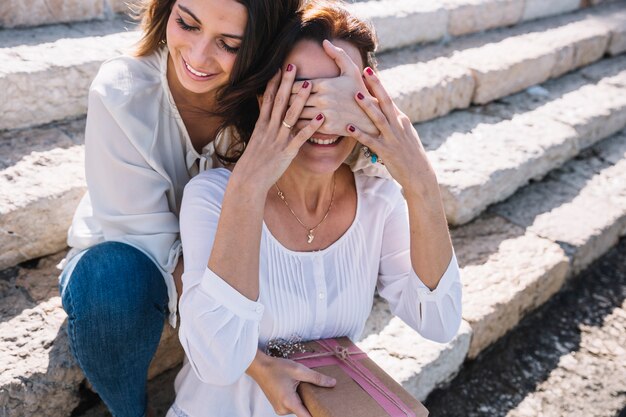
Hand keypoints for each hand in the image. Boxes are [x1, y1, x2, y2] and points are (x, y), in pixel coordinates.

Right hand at [233, 64, 325, 191]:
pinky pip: (301, 137)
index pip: (267, 98)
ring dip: (300, 99)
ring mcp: (278, 139)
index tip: (279, 67)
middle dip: (286, 82)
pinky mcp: (287, 152)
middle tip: (293, 64)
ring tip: (310, 84)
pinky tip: (322, 118)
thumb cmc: (253, 161)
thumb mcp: (256, 138)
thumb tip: (264, 110)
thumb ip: (262, 123)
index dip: (273, 82)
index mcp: (262, 125)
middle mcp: (269, 129)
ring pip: (290, 116)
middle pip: (278, 101)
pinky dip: (311, 127)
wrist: (248, 180)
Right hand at [247, 350, 335, 416]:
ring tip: (309, 389)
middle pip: (304, 413)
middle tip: (323, 396)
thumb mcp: (299, 370)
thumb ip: (316, 378)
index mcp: (289, 403)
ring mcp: (280, 408)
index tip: (326, 413)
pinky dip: (298, 399)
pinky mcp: (278, 405)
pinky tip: (300, 388)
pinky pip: (292, 406)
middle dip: (313, 405)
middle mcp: (283, 409)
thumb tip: (332, 383)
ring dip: (305, 401)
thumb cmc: (276, 368)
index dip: (318, 415)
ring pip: (298, 409)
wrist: (259, 367)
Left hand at [289, 40, 378, 136]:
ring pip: (297, 113)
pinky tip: (292, 124)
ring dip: (289, 113)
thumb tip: (324, 41)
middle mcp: (322, 98)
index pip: (297, 85)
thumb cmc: (359, 91)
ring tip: (281, 113)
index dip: (287, 87)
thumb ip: (338, 54)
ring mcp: (324, 113)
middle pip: (294, 99)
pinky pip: (305, 125)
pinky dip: (296, 125)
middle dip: (285, 101)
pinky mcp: (326, 127)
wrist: (371, 116)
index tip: (284, 88)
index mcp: (324, 84)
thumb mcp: (351, 70)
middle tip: (278, 102)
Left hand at [347, 67, 438, 193]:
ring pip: (379, 119)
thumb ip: (394, 120)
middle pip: (386, 102)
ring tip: (356, 94)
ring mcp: (393, 138)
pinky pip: (371, 141)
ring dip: (367, 107)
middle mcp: (398, 126)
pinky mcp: (386, 152)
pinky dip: (360, 134)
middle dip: (376, 86)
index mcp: (402, 119)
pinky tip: (349, 128)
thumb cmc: (409, 154)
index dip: (379, 85)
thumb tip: (385, 107)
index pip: (389, 99)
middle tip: (366, 71)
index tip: (368, 71)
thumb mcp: (405, 133)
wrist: (420, 174)